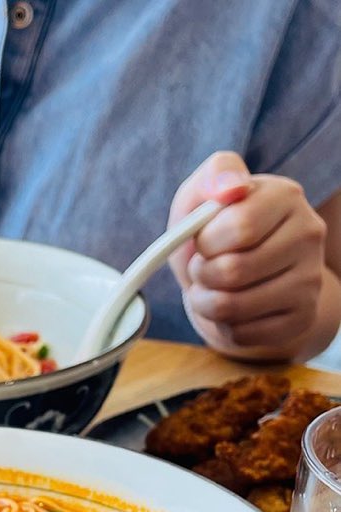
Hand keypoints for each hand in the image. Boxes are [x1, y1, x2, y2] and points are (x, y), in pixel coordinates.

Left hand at [168, 151, 327, 359]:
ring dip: (204, 302)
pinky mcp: (300, 318)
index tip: (204, 240)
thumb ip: (214, 177)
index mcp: (286, 196)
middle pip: (232, 271)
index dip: (205, 242)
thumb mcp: (201, 197)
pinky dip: (221, 325)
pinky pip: (240, 333)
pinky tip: (231, 308)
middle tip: (204, 268)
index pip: (238, 228)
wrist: (237, 277)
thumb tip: (231, 186)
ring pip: (231, 307)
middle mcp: (309, 235)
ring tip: (210, 288)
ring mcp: (310, 280)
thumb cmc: (215, 233)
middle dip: (201, 274)